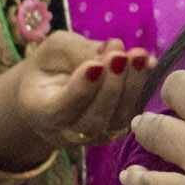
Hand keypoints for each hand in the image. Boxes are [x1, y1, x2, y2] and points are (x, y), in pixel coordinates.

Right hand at [0, 34, 153, 168]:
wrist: (55, 85)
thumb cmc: (51, 64)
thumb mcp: (54, 49)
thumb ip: (77, 50)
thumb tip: (115, 51)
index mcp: (39, 112)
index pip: (60, 111)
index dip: (81, 90)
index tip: (96, 65)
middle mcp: (65, 132)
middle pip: (92, 121)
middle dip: (110, 86)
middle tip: (119, 55)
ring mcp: (93, 136)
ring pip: (116, 121)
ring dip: (131, 86)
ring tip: (137, 56)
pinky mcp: (116, 130)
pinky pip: (132, 114)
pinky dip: (141, 89)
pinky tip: (146, 63)